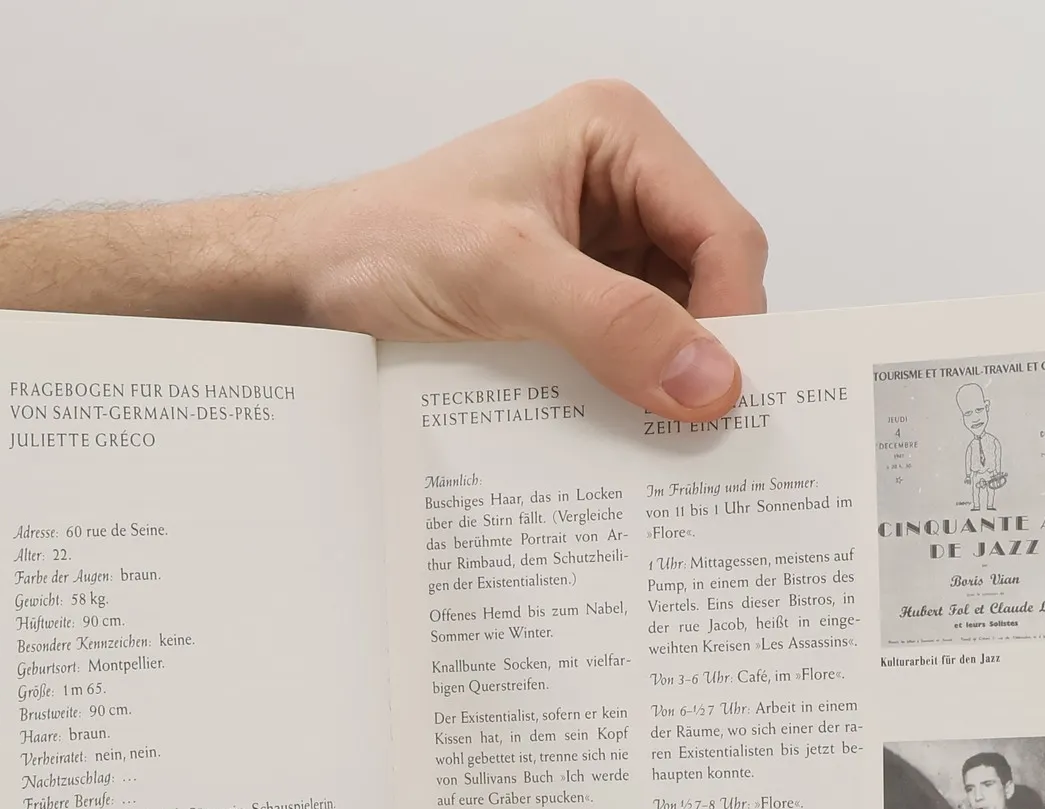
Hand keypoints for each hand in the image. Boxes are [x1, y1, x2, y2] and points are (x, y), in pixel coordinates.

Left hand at [280, 81, 765, 419]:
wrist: (310, 284)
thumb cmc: (385, 246)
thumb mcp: (504, 276)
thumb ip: (612, 323)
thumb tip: (710, 379)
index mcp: (618, 138)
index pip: (723, 231)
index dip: (734, 316)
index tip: (722, 395)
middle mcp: (620, 184)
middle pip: (711, 279)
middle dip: (705, 350)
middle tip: (698, 427)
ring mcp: (599, 245)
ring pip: (676, 323)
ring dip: (665, 378)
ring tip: (656, 435)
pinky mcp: (573, 301)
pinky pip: (629, 351)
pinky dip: (630, 391)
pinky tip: (617, 426)